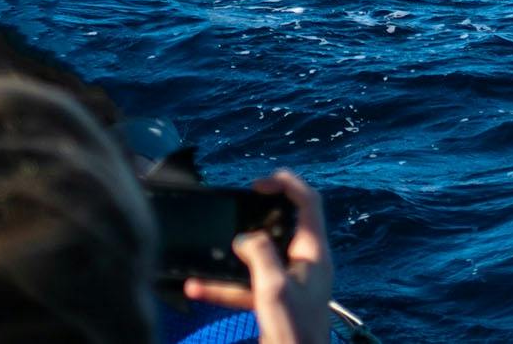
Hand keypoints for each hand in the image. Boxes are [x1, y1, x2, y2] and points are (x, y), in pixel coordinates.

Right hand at [183, 170, 333, 343]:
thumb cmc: (294, 331)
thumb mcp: (274, 287)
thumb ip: (260, 254)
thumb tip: (245, 237)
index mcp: (314, 253)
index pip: (308, 202)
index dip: (286, 184)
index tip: (257, 185)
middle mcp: (305, 264)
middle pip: (283, 225)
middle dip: (256, 216)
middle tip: (234, 210)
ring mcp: (290, 283)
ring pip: (259, 258)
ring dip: (231, 257)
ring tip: (206, 253)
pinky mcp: (275, 303)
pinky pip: (247, 286)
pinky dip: (224, 285)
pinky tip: (198, 287)